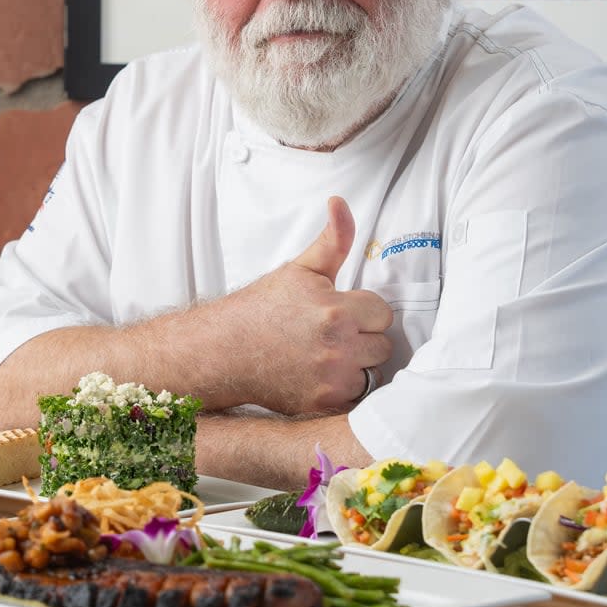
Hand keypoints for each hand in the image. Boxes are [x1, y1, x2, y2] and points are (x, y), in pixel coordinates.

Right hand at [190, 196, 394, 414]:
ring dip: (358, 366)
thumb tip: (341, 203)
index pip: (381, 312)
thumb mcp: (299, 269)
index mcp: (336, 310)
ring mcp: (331, 379)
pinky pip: (357, 398)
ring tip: (328, 355)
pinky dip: (346, 390)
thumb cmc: (261, 309)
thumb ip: (332, 240)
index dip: (361, 311)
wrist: (224, 351)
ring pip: (373, 372)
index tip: (340, 312)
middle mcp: (337, 347)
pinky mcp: (323, 403)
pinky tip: (323, 376)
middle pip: (382, 345)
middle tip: (332, 334)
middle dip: (362, 338)